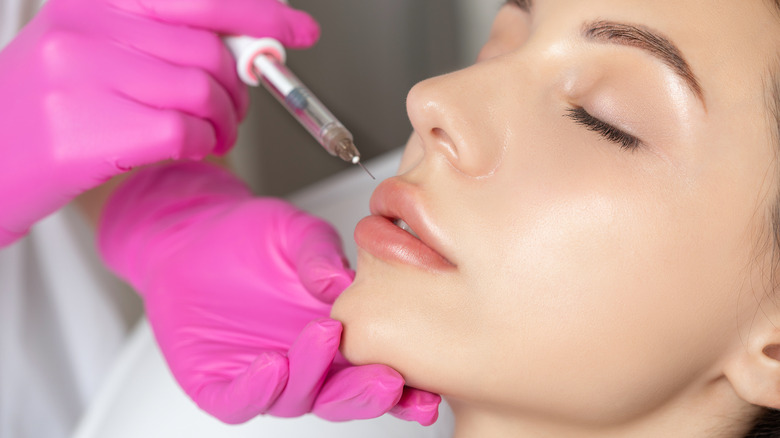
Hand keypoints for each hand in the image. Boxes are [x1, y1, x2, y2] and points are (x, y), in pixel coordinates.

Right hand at [0, 0, 318, 245]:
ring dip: (224, 121)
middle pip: (210, 48)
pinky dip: (200, 144)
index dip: (261, 12)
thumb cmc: (51, 107)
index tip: (298, 30)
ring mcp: (81, 76)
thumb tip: (247, 40)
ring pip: (202, 90)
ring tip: (210, 134)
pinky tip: (187, 148)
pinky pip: (181, 131)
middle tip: (236, 107)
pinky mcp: (85, 131)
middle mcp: (86, 27)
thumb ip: (166, 37)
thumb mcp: (97, 48)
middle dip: (242, 84)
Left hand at [98, 162, 440, 424]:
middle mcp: (307, 365)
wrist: (192, 237)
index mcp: (339, 336)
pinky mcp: (219, 384)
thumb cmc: (250, 238)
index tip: (430, 390)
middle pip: (344, 398)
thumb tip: (343, 281)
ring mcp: (265, 378)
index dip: (407, 388)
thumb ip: (321, 255)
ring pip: (298, 398)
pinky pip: (238, 399)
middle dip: (367, 394)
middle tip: (386, 379)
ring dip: (314, 377)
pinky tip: (270, 367)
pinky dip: (255, 389)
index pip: (377, 370)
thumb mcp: (297, 233)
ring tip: (323, 338)